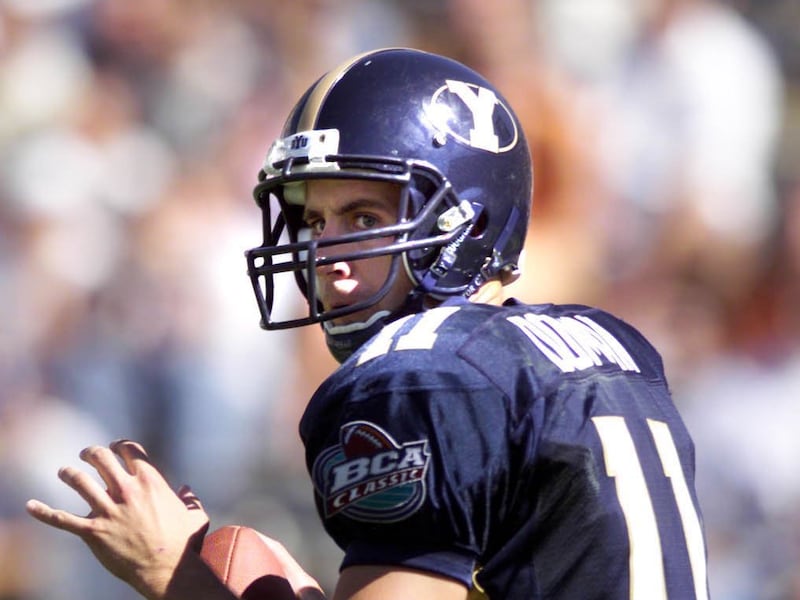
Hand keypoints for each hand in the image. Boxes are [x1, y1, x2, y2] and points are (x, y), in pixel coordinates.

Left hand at [26, 440, 209, 599]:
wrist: (166, 570)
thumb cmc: (184, 544)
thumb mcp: (195, 516)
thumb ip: (191, 500)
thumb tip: (187, 491)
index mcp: (151, 481)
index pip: (129, 450)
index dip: (120, 445)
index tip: (115, 448)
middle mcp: (127, 490)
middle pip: (101, 458)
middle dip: (90, 453)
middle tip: (85, 455)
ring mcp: (108, 510)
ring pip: (79, 481)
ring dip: (69, 474)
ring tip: (65, 472)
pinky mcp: (93, 532)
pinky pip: (62, 519)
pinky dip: (44, 512)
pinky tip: (30, 506)